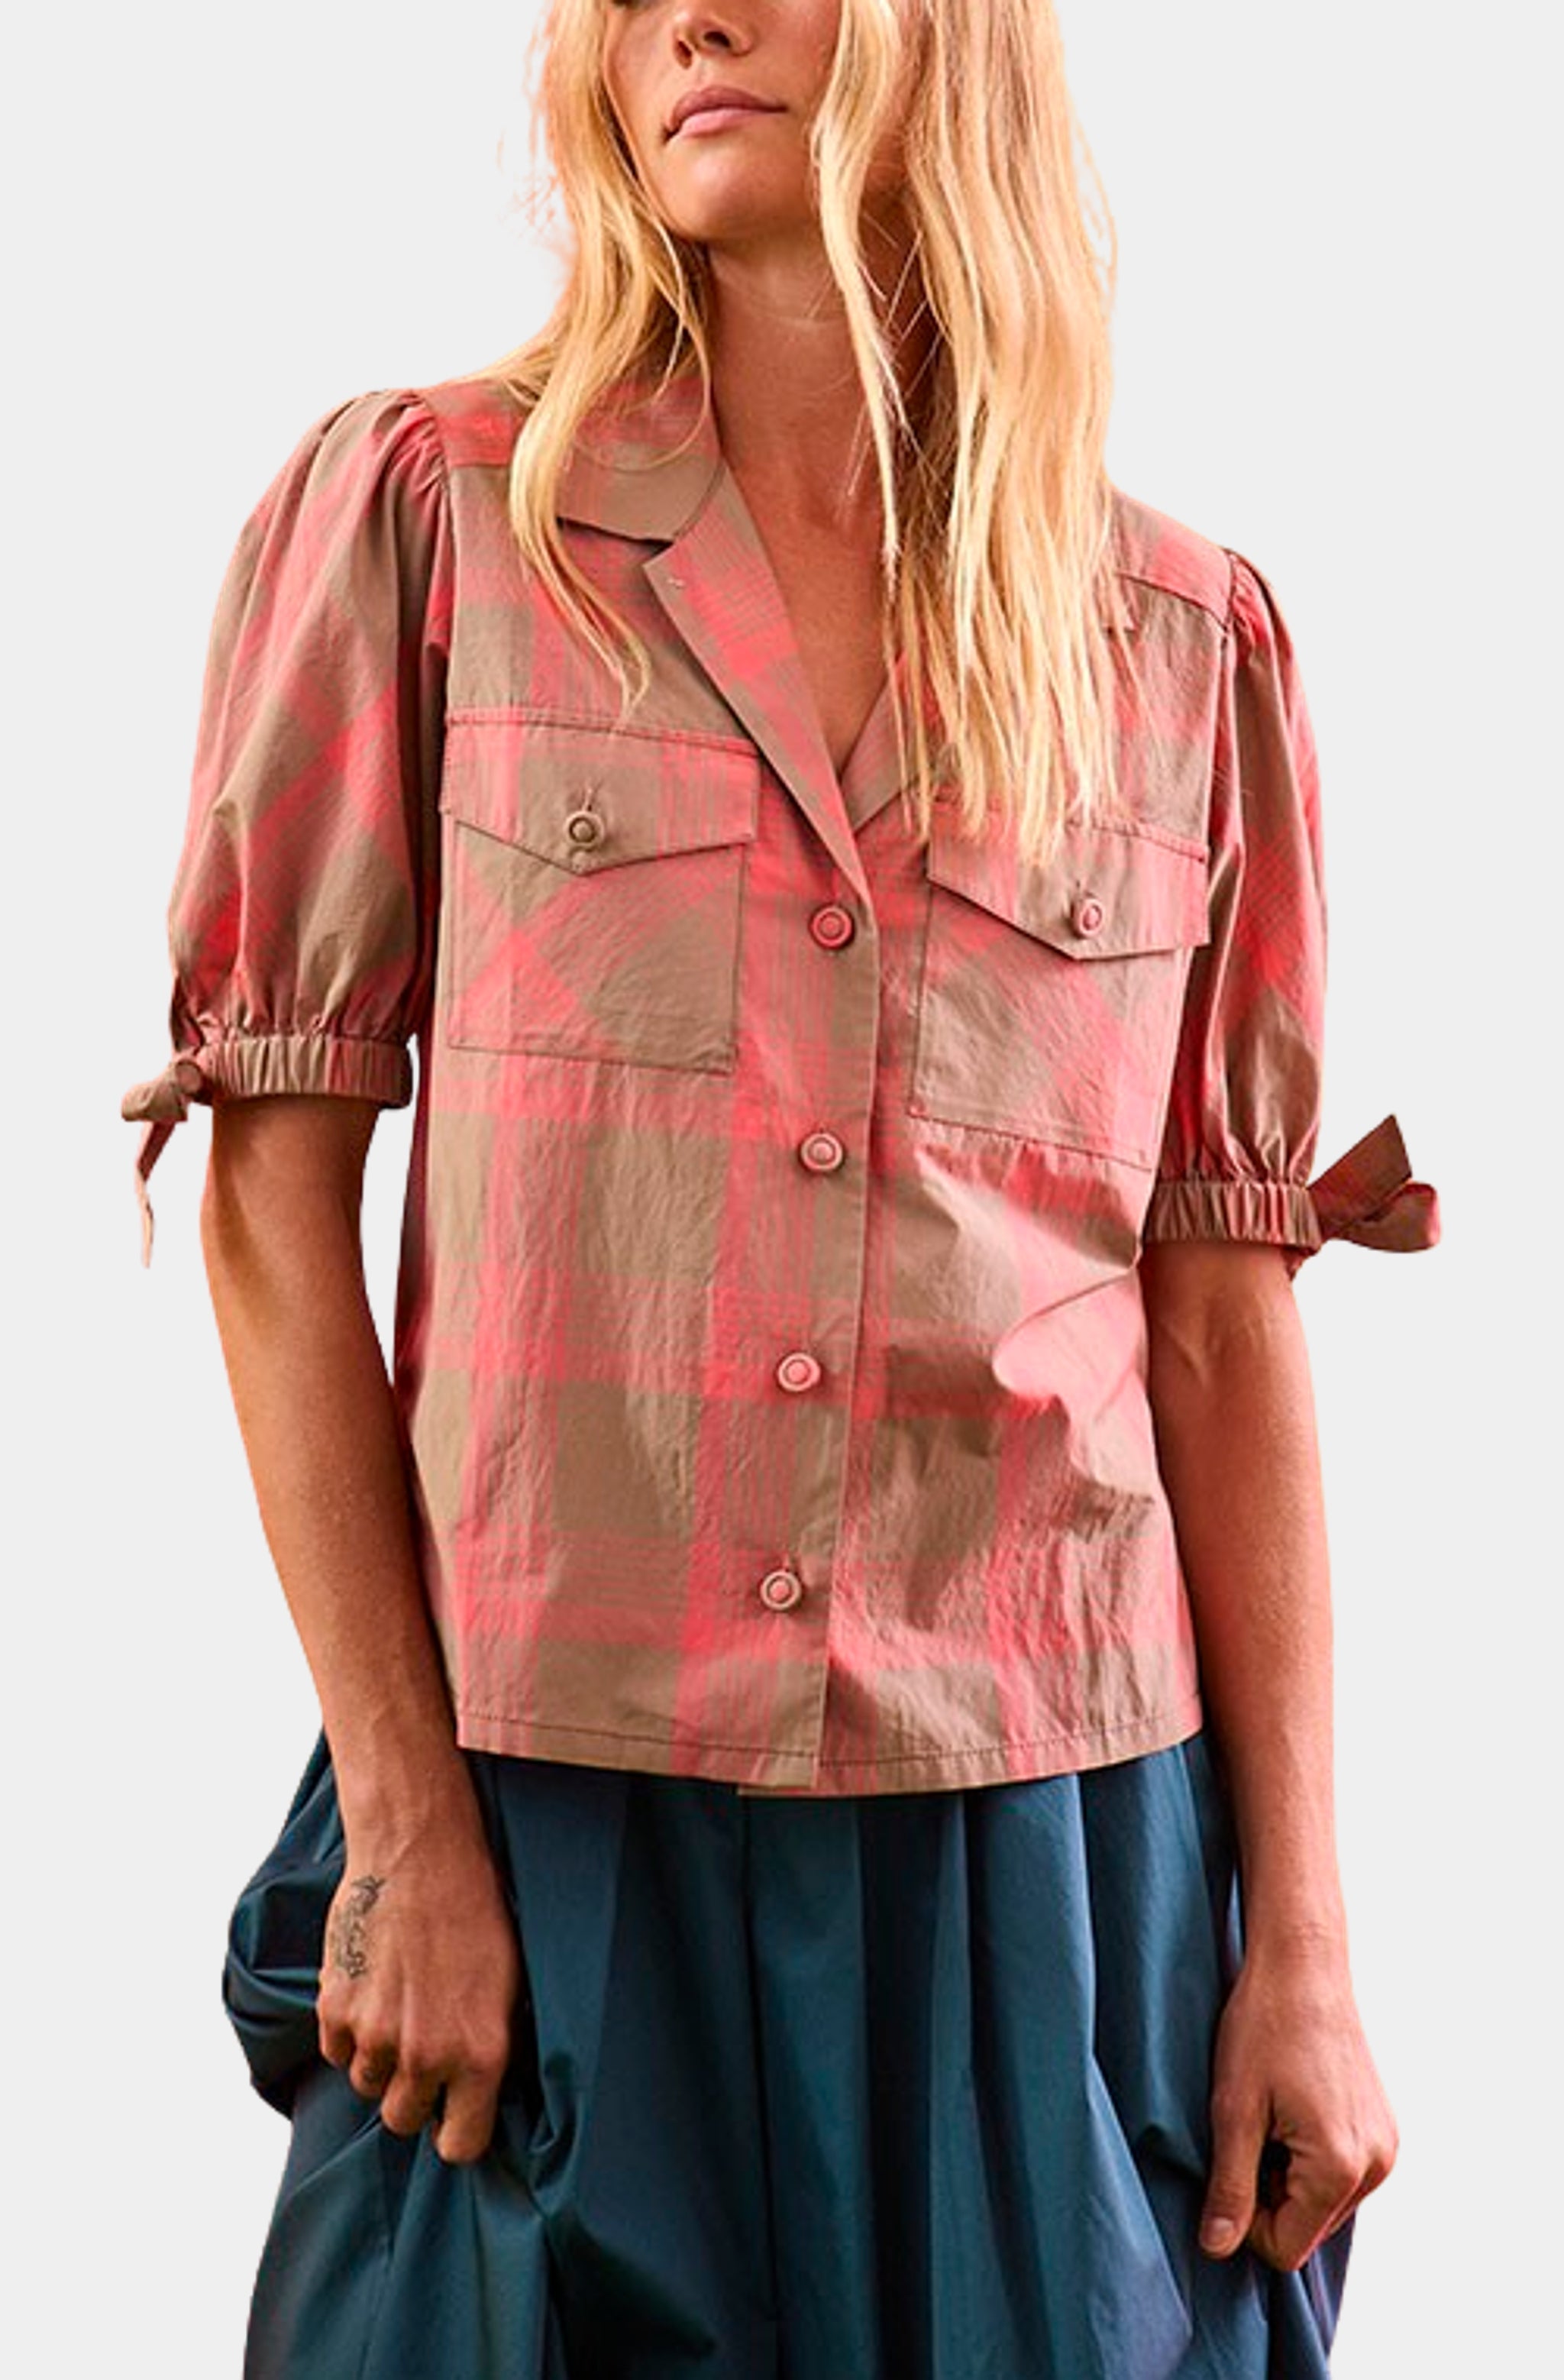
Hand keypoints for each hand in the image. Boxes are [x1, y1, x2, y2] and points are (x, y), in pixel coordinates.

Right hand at [316, 1803, 522, 2166]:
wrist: (419, 1854)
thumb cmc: (475, 1911)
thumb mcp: (510, 1984)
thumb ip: (490, 2049)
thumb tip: (480, 2093)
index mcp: (479, 2055)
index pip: (462, 2146)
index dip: (457, 2132)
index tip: (454, 2114)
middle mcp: (425, 2057)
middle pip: (403, 2121)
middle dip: (413, 2096)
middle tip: (424, 2052)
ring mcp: (374, 2036)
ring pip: (367, 2086)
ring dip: (380, 2062)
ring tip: (399, 2009)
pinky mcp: (334, 2011)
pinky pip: (337, 2052)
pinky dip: (350, 2033)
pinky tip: (373, 1991)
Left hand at [1199, 1940, 1397, 2271]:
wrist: (1304, 1963)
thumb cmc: (1264, 2027)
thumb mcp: (1234, 2110)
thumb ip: (1230, 2188)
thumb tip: (1217, 2248)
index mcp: (1340, 2168)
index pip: (1286, 2248)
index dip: (1247, 2217)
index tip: (1232, 2161)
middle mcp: (1376, 2166)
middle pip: (1307, 2225)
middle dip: (1271, 2192)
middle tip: (1252, 2127)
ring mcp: (1386, 2146)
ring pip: (1322, 2200)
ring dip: (1289, 2172)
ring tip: (1273, 2111)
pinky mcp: (1384, 2127)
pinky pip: (1341, 2171)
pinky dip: (1310, 2153)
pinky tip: (1293, 2104)